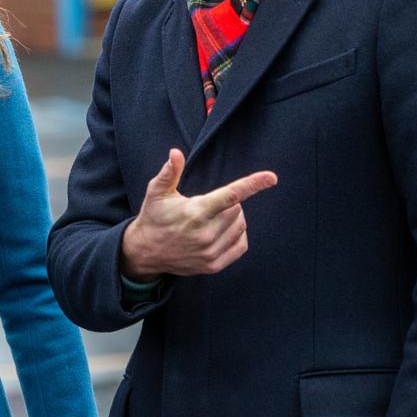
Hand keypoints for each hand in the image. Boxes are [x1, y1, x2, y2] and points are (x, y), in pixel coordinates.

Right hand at [120, 149, 276, 281]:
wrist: (146, 252)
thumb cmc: (154, 217)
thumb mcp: (156, 192)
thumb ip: (170, 172)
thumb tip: (176, 152)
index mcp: (195, 212)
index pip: (230, 196)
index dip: (253, 184)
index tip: (271, 177)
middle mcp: (205, 233)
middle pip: (238, 210)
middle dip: (230, 203)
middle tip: (211, 205)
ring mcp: (210, 251)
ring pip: (241, 226)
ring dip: (234, 218)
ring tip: (214, 218)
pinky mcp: (214, 265)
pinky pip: (241, 245)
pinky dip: (237, 235)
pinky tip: (222, 231)